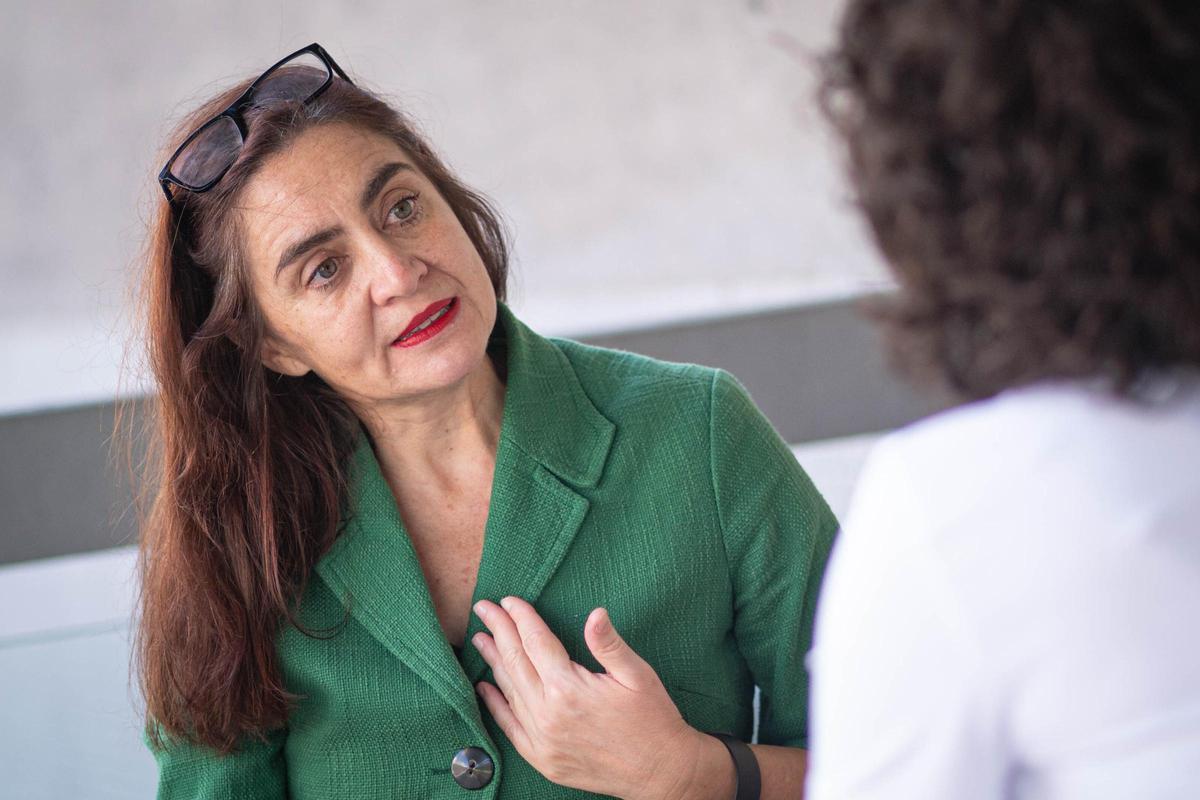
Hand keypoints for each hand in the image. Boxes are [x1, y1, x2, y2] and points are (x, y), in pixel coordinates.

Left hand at [472, 596, 719, 799]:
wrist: (660, 772)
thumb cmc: (653, 719)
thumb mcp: (637, 675)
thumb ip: (609, 644)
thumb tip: (595, 613)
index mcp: (569, 688)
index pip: (536, 642)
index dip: (521, 618)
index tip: (509, 599)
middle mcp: (548, 714)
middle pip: (515, 662)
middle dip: (499, 631)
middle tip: (484, 608)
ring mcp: (542, 740)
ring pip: (509, 691)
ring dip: (493, 662)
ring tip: (481, 639)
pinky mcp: (542, 759)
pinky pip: (509, 727)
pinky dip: (495, 704)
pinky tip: (484, 687)